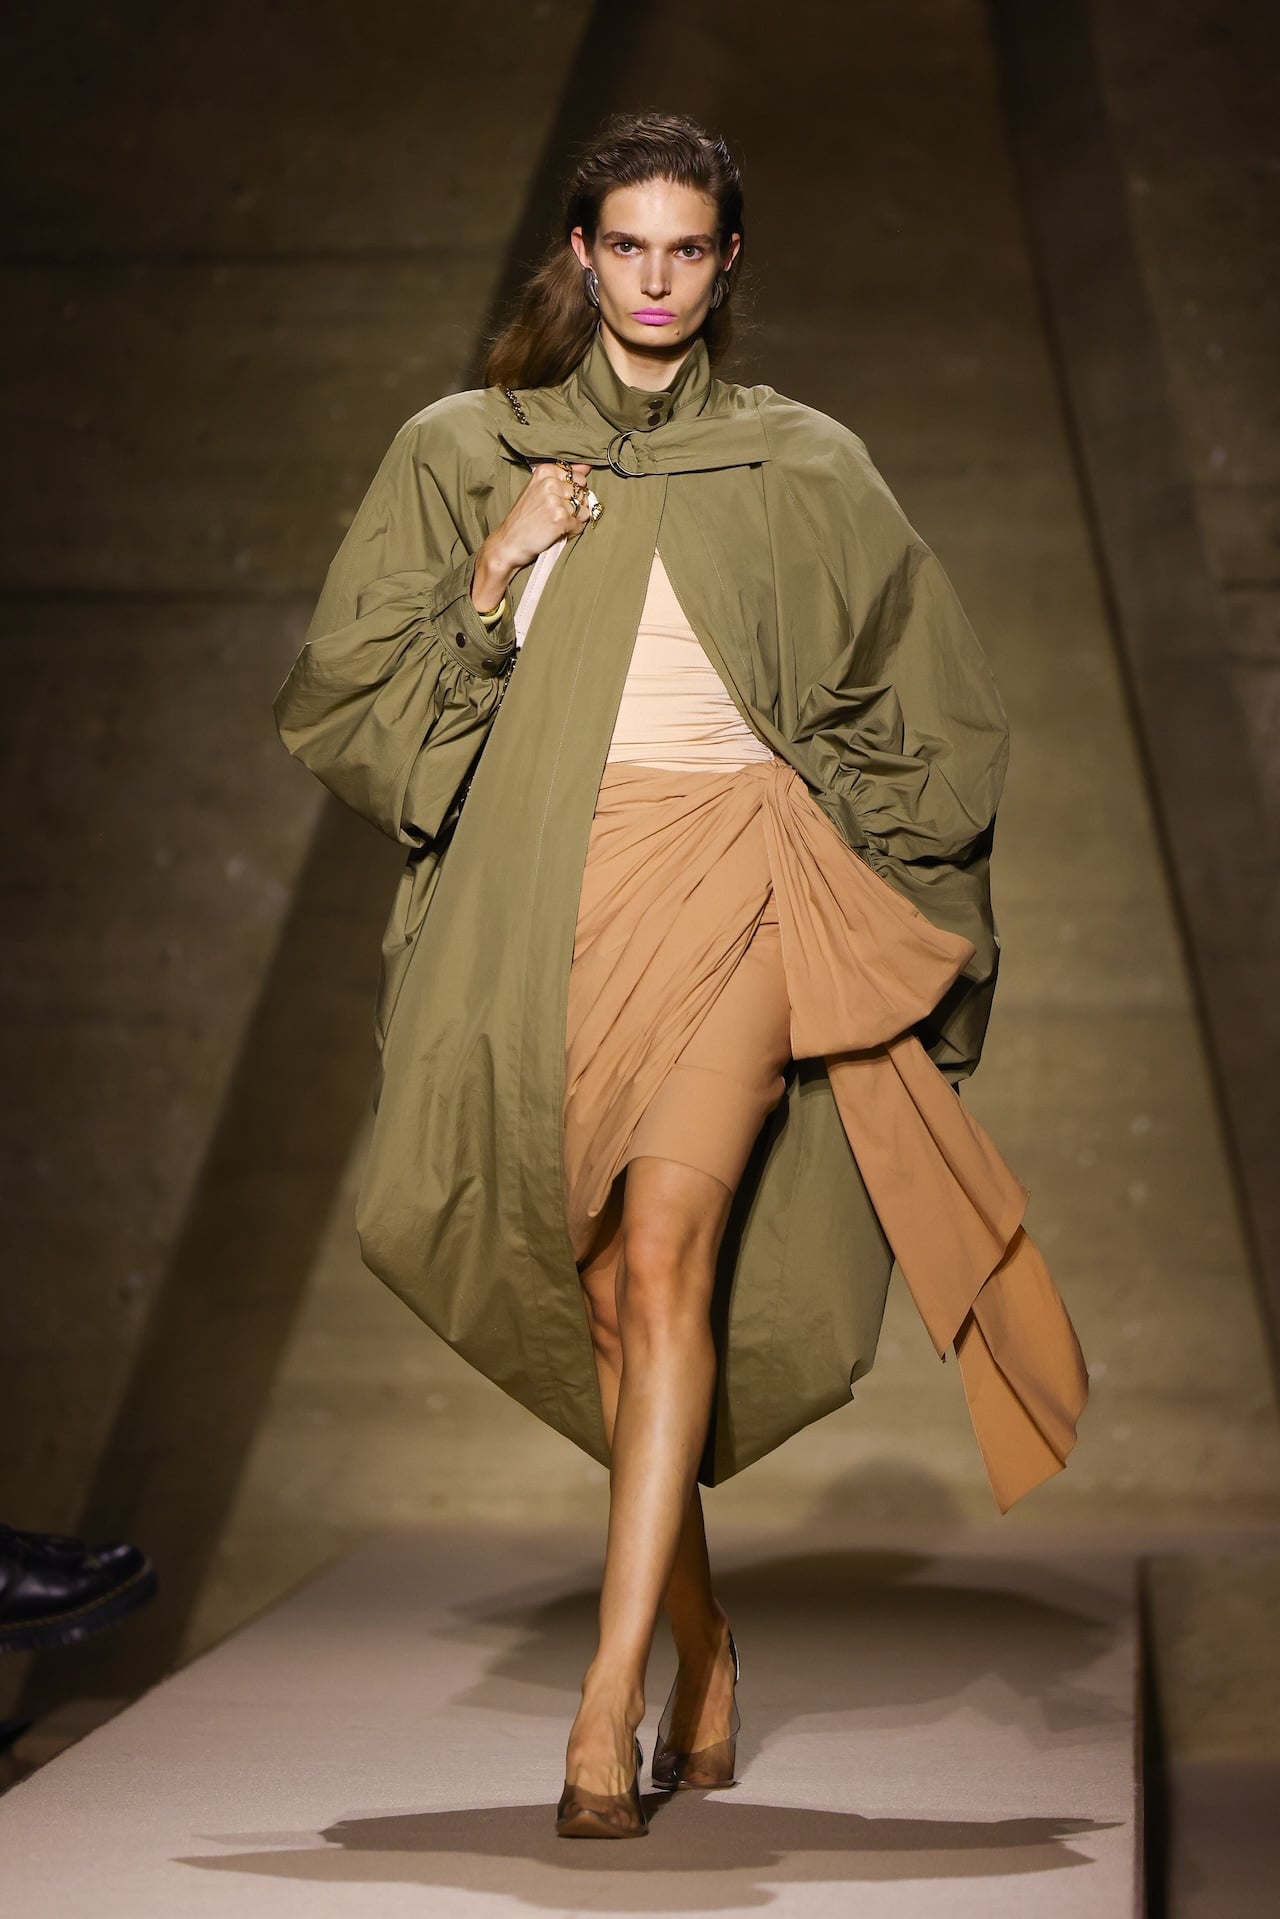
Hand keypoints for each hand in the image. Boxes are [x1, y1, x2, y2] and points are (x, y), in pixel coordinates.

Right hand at [471, 461, 592, 611]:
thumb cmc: (524, 517)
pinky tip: (556, 532)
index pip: (577, 477)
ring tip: (555, 524)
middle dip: (575, 506)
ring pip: (583, 510)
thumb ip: (563, 476)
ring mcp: (555, 500)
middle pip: (582, 493)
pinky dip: (572, 531)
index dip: (573, 492)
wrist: (509, 542)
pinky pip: (580, 525)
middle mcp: (550, 483)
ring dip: (574, 520)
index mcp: (545, 472)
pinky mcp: (560, 518)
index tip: (558, 499)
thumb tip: (587, 467)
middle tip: (556, 514)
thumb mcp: (538, 489)